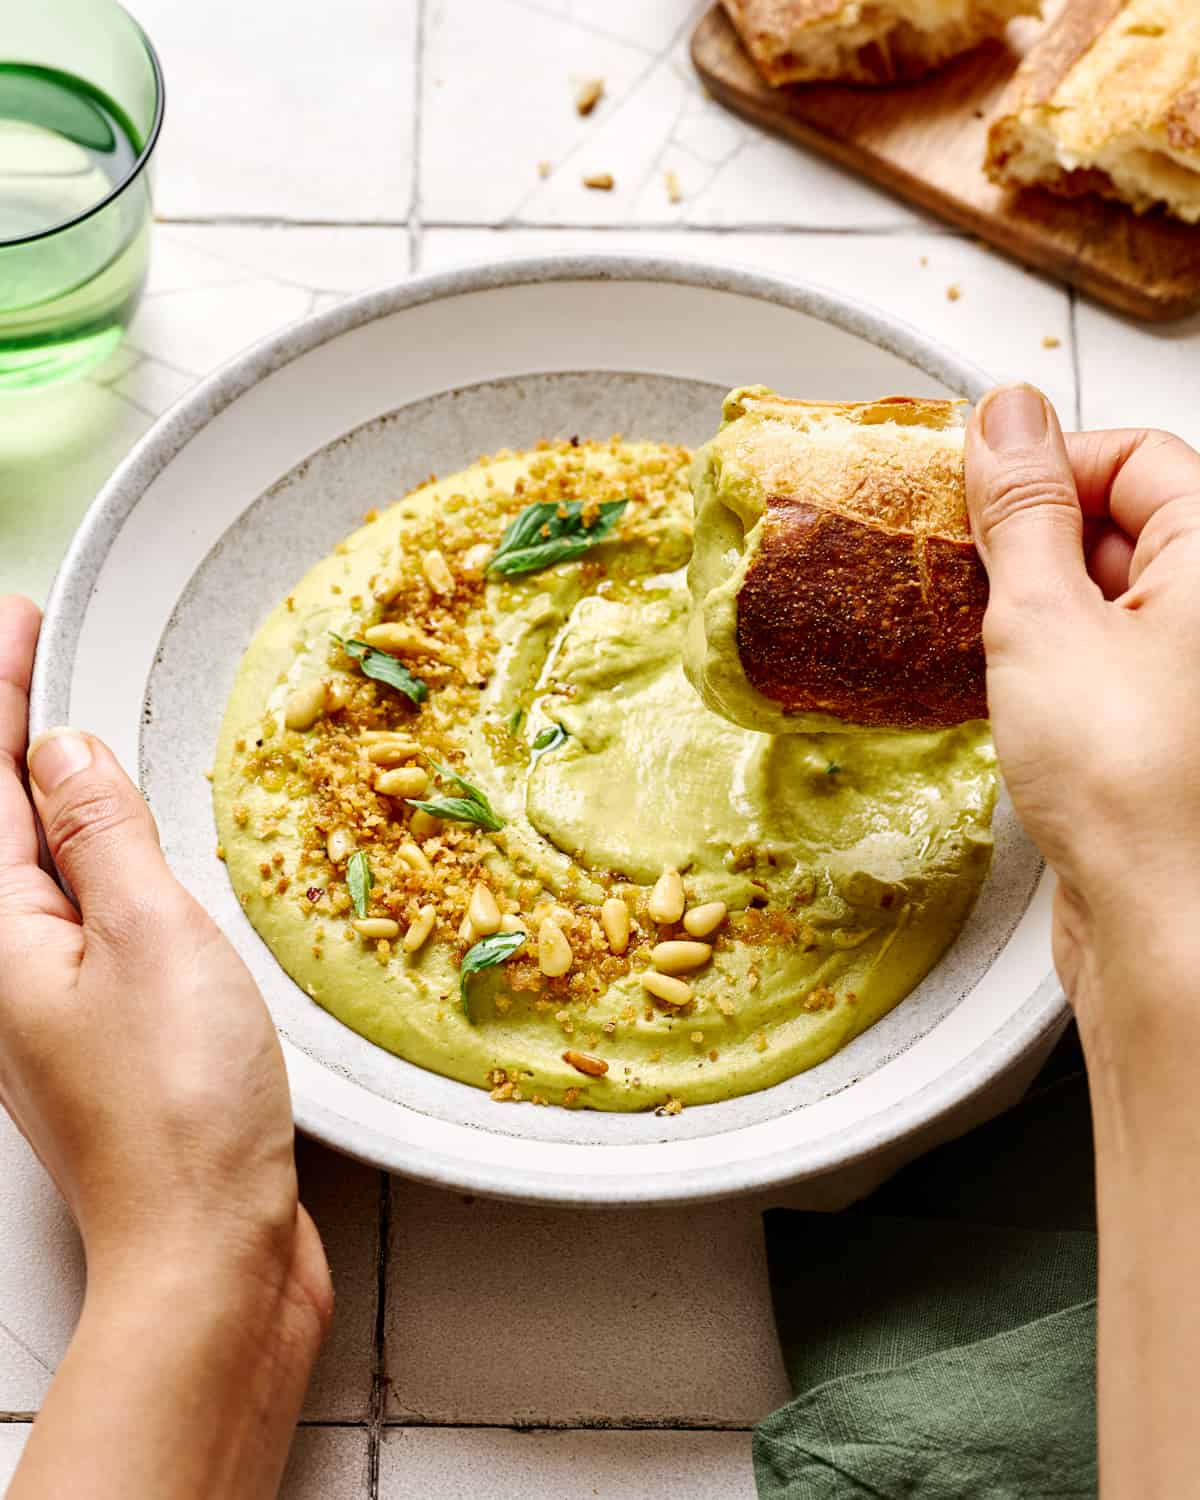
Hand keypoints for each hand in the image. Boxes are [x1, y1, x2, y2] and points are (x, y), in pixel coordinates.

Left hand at [0, 596, 330, 1498]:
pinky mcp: (91, 1029)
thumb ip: (101, 834)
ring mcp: (42, 1001)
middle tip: (32, 649)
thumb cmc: (181, 1109)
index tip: (16, 617)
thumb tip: (61, 751)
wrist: (205, 1250)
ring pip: (34, 862)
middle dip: (9, 728)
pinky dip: (92, 852)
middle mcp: (2, 965)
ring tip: (72, 722)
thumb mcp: (149, 937)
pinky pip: (78, 908)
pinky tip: (120, 840)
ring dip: (50, 787)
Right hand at [964, 386, 1199, 1025]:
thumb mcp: (1044, 621)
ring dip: (1031, 603)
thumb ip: (1020, 512)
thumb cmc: (1136, 789)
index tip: (976, 495)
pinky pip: (1098, 656)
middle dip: (1033, 539)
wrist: (1163, 927)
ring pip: (1103, 593)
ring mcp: (1188, 669)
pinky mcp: (1158, 723)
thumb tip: (1008, 417)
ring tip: (981, 638)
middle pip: (1122, 520)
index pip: (1136, 455)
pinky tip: (1004, 687)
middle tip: (964, 571)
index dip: (1049, 465)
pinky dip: (1044, 658)